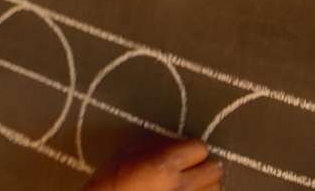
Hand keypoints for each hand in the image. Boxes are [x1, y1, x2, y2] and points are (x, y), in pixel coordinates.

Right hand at [81, 136, 222, 190]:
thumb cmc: (109, 184)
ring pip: (216, 189)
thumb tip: (176, 140)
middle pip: (215, 169)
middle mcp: (179, 187)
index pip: (199, 148)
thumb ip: (155, 145)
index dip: (191, 147)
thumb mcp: (125, 155)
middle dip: (203, 165)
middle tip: (188, 168)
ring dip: (205, 185)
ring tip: (187, 185)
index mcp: (163, 166)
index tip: (184, 150)